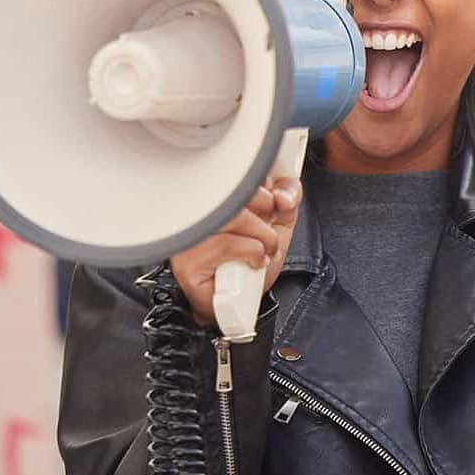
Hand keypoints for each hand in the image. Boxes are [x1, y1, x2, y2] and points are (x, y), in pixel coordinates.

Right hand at [170, 179, 301, 327]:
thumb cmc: (251, 263)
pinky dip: (252, 253)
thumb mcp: (278, 224)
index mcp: (216, 197)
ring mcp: (189, 237)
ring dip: (262, 237)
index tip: (275, 200)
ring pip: (234, 217)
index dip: (263, 182)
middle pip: (236, 190)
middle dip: (266, 209)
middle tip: (269, 230)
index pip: (234, 169)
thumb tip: (284, 194)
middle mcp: (197, 212)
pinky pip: (228, 244)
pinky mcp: (187, 262)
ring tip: (263, 250)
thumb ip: (287, 199)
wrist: (239, 306)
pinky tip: (252, 263)